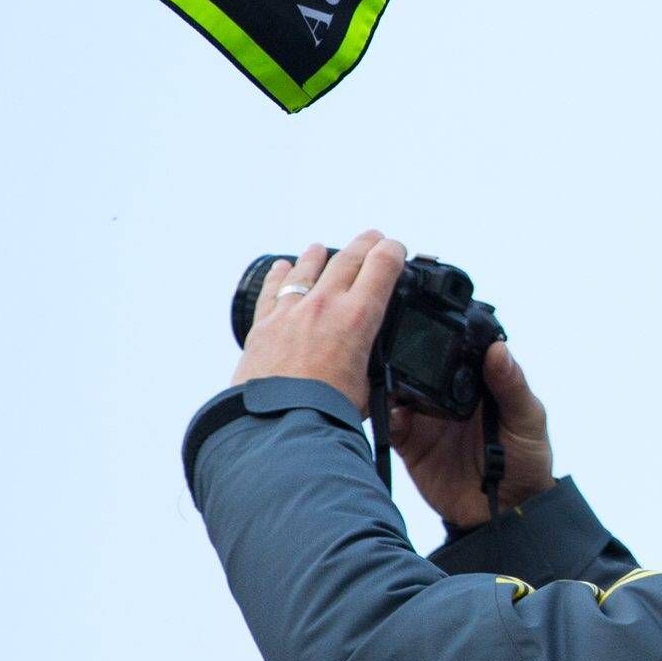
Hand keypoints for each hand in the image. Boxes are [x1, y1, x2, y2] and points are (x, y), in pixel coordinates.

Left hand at [231, 236, 405, 409]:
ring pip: (307, 268)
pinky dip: (280, 275)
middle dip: (365, 244)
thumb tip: (388, 385)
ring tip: (322, 247)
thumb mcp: (369, 389)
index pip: (382, 265)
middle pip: (348, 259)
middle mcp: (324, 305)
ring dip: (319, 255)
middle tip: (374, 238)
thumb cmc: (326, 411)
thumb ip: (374, 374)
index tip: (397, 249)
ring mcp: (291, 311)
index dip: (394, 251)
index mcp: (359, 318)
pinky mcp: (263, 325)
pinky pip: (273, 289)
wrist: (278, 422)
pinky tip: (282, 267)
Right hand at [392, 342, 559, 530]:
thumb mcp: (528, 420)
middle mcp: (448, 395)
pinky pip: (389, 424)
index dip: (442, 337)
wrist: (506, 510)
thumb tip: (499, 350)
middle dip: (406, 357)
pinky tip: (394, 414)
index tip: (428, 324)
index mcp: (478, 382)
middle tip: (398, 349)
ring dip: (391, 384)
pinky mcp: (410, 442)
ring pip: (398, 391)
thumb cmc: (528, 460)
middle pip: (419, 367)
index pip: (455, 351)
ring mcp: (426, 418)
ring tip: (393, 382)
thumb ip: (513, 387)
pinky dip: (385, 416)